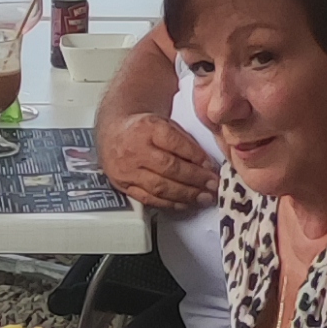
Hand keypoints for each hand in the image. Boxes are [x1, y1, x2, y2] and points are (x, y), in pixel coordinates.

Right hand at [99, 112, 219, 209]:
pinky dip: (169, 203)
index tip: (211, 167)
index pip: (176, 143)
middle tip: (212, 185)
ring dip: (186, 195)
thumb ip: (185, 142)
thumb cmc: (143, 130)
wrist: (113, 133)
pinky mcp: (124, 186)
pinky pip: (149, 199)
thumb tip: (207, 165)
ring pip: (160, 187)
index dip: (197, 157)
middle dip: (195, 179)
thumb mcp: (165, 124)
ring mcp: (127, 170)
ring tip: (203, 197)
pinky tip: (184, 203)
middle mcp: (135, 149)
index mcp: (148, 128)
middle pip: (169, 168)